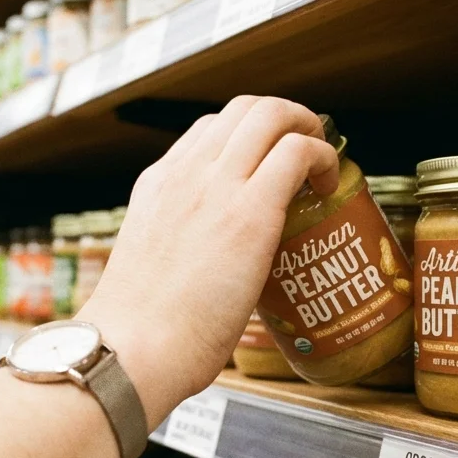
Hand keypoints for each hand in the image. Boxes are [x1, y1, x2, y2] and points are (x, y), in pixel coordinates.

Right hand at [76, 96, 338, 425]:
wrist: (130, 350)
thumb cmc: (139, 334)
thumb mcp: (152, 268)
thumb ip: (181, 252)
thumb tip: (211, 276)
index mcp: (157, 186)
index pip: (209, 131)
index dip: (249, 139)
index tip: (270, 164)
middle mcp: (185, 174)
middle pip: (244, 107)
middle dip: (286, 118)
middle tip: (308, 151)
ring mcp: (215, 187)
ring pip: (272, 113)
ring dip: (308, 128)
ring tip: (322, 162)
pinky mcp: (250, 212)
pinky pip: (298, 151)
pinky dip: (324, 155)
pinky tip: (328, 183)